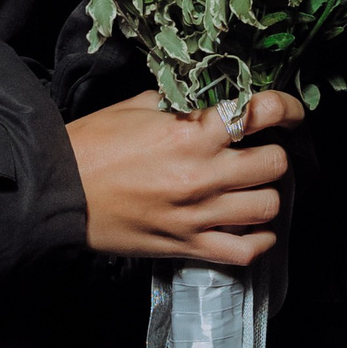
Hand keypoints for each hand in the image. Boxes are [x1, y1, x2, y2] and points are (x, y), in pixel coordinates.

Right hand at [66, 89, 301, 263]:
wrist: (57, 190)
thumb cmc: (95, 144)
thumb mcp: (141, 105)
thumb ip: (186, 102)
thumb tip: (218, 96)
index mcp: (191, 134)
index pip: (262, 113)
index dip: (287, 108)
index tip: (288, 111)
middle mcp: (202, 175)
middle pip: (275, 164)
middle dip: (276, 151)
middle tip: (263, 148)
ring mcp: (197, 215)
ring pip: (268, 207)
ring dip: (267, 192)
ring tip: (253, 184)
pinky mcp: (186, 246)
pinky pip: (245, 251)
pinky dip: (258, 239)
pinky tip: (252, 224)